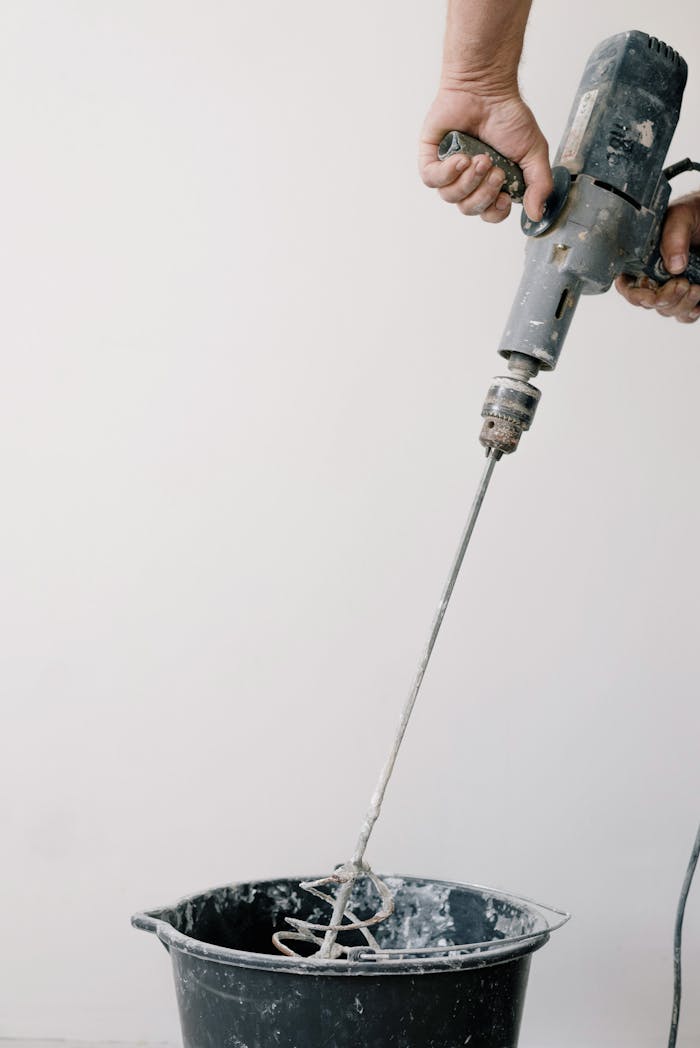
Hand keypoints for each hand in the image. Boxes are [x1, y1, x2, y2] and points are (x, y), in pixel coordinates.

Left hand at [419, 87, 551, 223]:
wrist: (486, 86)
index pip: (489, 213)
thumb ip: (539, 184)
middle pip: (469, 208)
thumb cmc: (508, 116)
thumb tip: (536, 215)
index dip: (495, 212)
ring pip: (451, 196)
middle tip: (494, 169)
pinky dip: (447, 173)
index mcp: (491, 183)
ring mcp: (448, 171)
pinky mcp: (430, 159)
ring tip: (479, 157)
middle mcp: (469, 180)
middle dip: (484, 193)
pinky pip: (432, 180)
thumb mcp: (533, 151)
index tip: (504, 196)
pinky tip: (461, 158)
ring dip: (468, 180)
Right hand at [615, 194, 699, 323]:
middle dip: (665, 299)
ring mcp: (671, 287)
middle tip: (683, 283)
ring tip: (696, 287)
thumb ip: (674, 236)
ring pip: (667, 311)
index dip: (635, 294)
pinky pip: (684, 315)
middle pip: (648, 303)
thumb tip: (674, 265)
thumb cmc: (695, 213)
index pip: (627, 285)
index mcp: (642, 258)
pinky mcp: (689, 296)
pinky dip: (690, 312)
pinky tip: (698, 302)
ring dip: (682, 304)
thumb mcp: (683, 215)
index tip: (652, 294)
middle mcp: (654, 276)